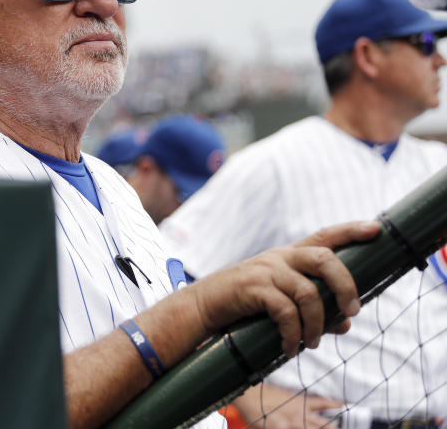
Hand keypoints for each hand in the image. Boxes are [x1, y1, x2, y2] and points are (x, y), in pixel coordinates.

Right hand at [189, 220, 378, 356]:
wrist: (204, 306)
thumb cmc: (244, 304)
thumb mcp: (281, 302)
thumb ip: (315, 310)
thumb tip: (346, 324)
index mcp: (289, 255)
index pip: (325, 236)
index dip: (350, 231)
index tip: (375, 229)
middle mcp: (280, 257)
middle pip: (325, 258)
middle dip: (345, 286)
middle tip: (352, 311)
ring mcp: (266, 271)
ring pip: (309, 293)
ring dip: (316, 325)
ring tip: (310, 344)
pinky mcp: (253, 288)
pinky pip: (286, 312)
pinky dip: (293, 335)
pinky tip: (289, 348)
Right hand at [233, 383, 343, 428]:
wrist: (249, 397)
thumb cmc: (263, 395)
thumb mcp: (283, 396)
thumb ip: (296, 404)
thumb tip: (306, 408)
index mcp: (300, 402)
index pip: (322, 402)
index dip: (335, 404)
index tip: (345, 404)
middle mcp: (299, 413)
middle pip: (323, 423)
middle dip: (333, 428)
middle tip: (339, 428)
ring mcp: (291, 423)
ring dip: (322, 428)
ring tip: (333, 428)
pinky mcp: (280, 428)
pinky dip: (292, 428)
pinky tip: (289, 428)